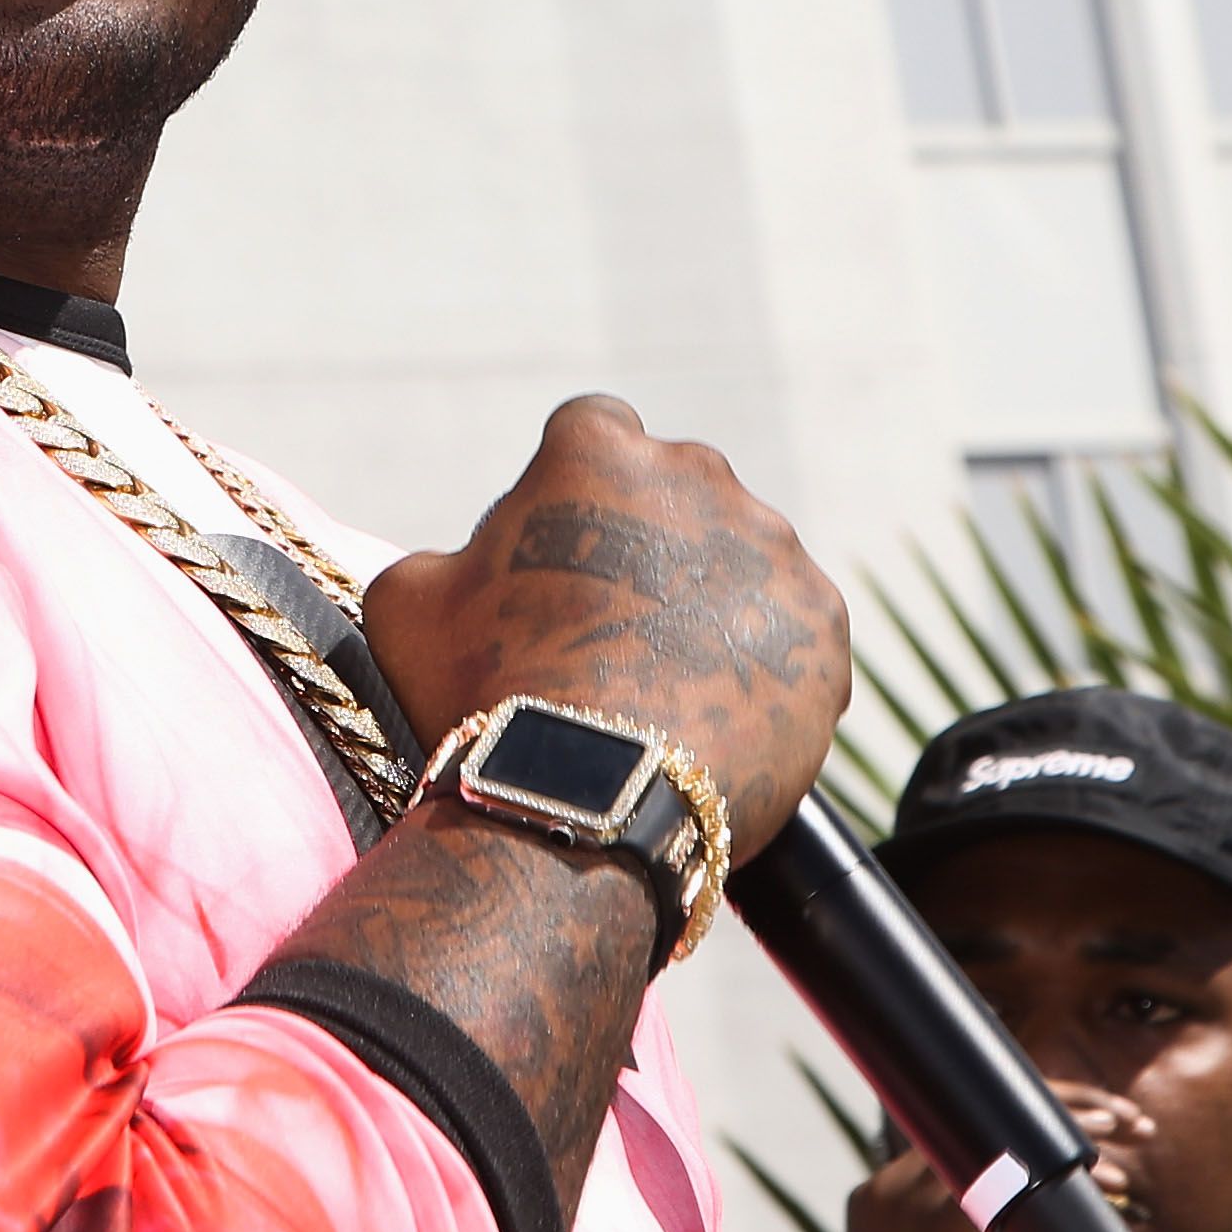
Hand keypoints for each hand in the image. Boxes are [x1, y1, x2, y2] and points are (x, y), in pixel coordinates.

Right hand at [361, 395, 860, 851]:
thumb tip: (459, 571)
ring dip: (711, 606)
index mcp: (594, 447)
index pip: (593, 432)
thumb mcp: (408, 606)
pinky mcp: (824, 625)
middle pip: (678, 493)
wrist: (593, 800)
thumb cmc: (487, 692)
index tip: (559, 554)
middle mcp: (698, 475)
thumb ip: (441, 559)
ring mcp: (773, 548)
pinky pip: (795, 636)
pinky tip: (719, 716)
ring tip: (668, 687)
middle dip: (651, 545)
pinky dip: (764, 667)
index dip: (573, 491)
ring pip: (743, 563)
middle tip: (611, 630)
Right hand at [805, 1084, 1144, 1231]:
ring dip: (1073, 1135)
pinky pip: (1004, 1182)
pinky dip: (1053, 1169)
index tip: (1098, 1120)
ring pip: (1001, 1145)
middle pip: (984, 1125)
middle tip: (1132, 1124)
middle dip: (1066, 1113)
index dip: (1036, 1117)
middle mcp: (890, 1194)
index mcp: (886, 1199)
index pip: (965, 1132)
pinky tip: (1097, 1168)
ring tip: (1128, 1144)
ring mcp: (909, 1213)